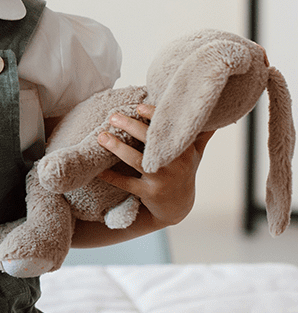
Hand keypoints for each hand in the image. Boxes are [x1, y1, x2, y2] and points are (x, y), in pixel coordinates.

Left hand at [96, 104, 213, 226]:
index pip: (168, 129)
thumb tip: (214, 109)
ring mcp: (162, 179)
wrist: (178, 206)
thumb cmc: (184, 170)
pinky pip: (127, 183)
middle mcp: (175, 164)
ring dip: (117, 148)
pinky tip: (97, 168)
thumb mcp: (195, 152)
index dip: (153, 116)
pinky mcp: (149, 193)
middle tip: (113, 116)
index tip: (138, 107)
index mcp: (184, 149)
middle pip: (150, 142)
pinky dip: (111, 175)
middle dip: (130, 127)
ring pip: (136, 161)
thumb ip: (200, 131)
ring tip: (101, 136)